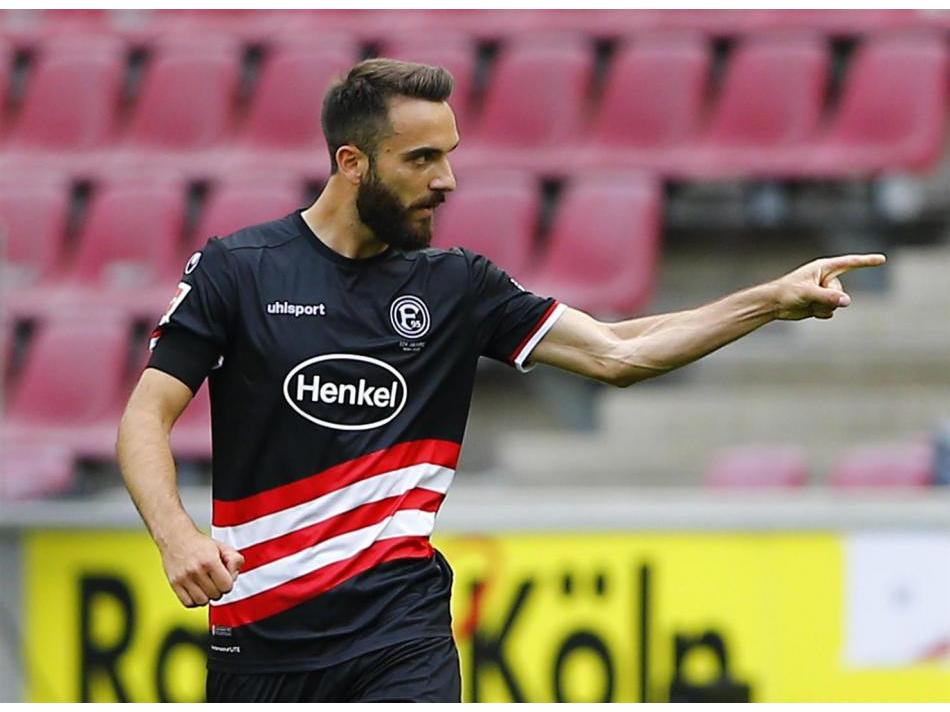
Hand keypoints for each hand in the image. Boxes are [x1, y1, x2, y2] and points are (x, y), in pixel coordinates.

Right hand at [158, 527, 243, 607]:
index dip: (228, 583)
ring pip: (202, 602)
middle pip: (216, 595)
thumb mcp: (223, 547)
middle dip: (218, 589)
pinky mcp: (174, 584)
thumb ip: (235, 560)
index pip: (227, 586)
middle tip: (214, 580)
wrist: (176, 537)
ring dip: (207, 596)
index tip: (224, 577)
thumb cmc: (199, 544)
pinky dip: (195, 601)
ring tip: (205, 586)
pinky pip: (188, 603)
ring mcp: (184, 578)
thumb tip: (234, 576)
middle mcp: (196, 571)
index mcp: (210, 561)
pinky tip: (197, 591)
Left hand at [770, 253, 885, 320]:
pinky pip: (830, 312)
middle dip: (827, 298)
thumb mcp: (807, 293)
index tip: (882, 259)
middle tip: (809, 297)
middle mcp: (826, 279)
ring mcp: (825, 292)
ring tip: (806, 303)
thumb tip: (847, 301)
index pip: (850, 263)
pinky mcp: (821, 303)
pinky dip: (820, 313)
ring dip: (822, 307)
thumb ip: (827, 296)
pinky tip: (807, 309)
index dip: (867, 262)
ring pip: (837, 304)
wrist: (774, 304)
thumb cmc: (787, 292)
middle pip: (841, 292)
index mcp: (824, 268)